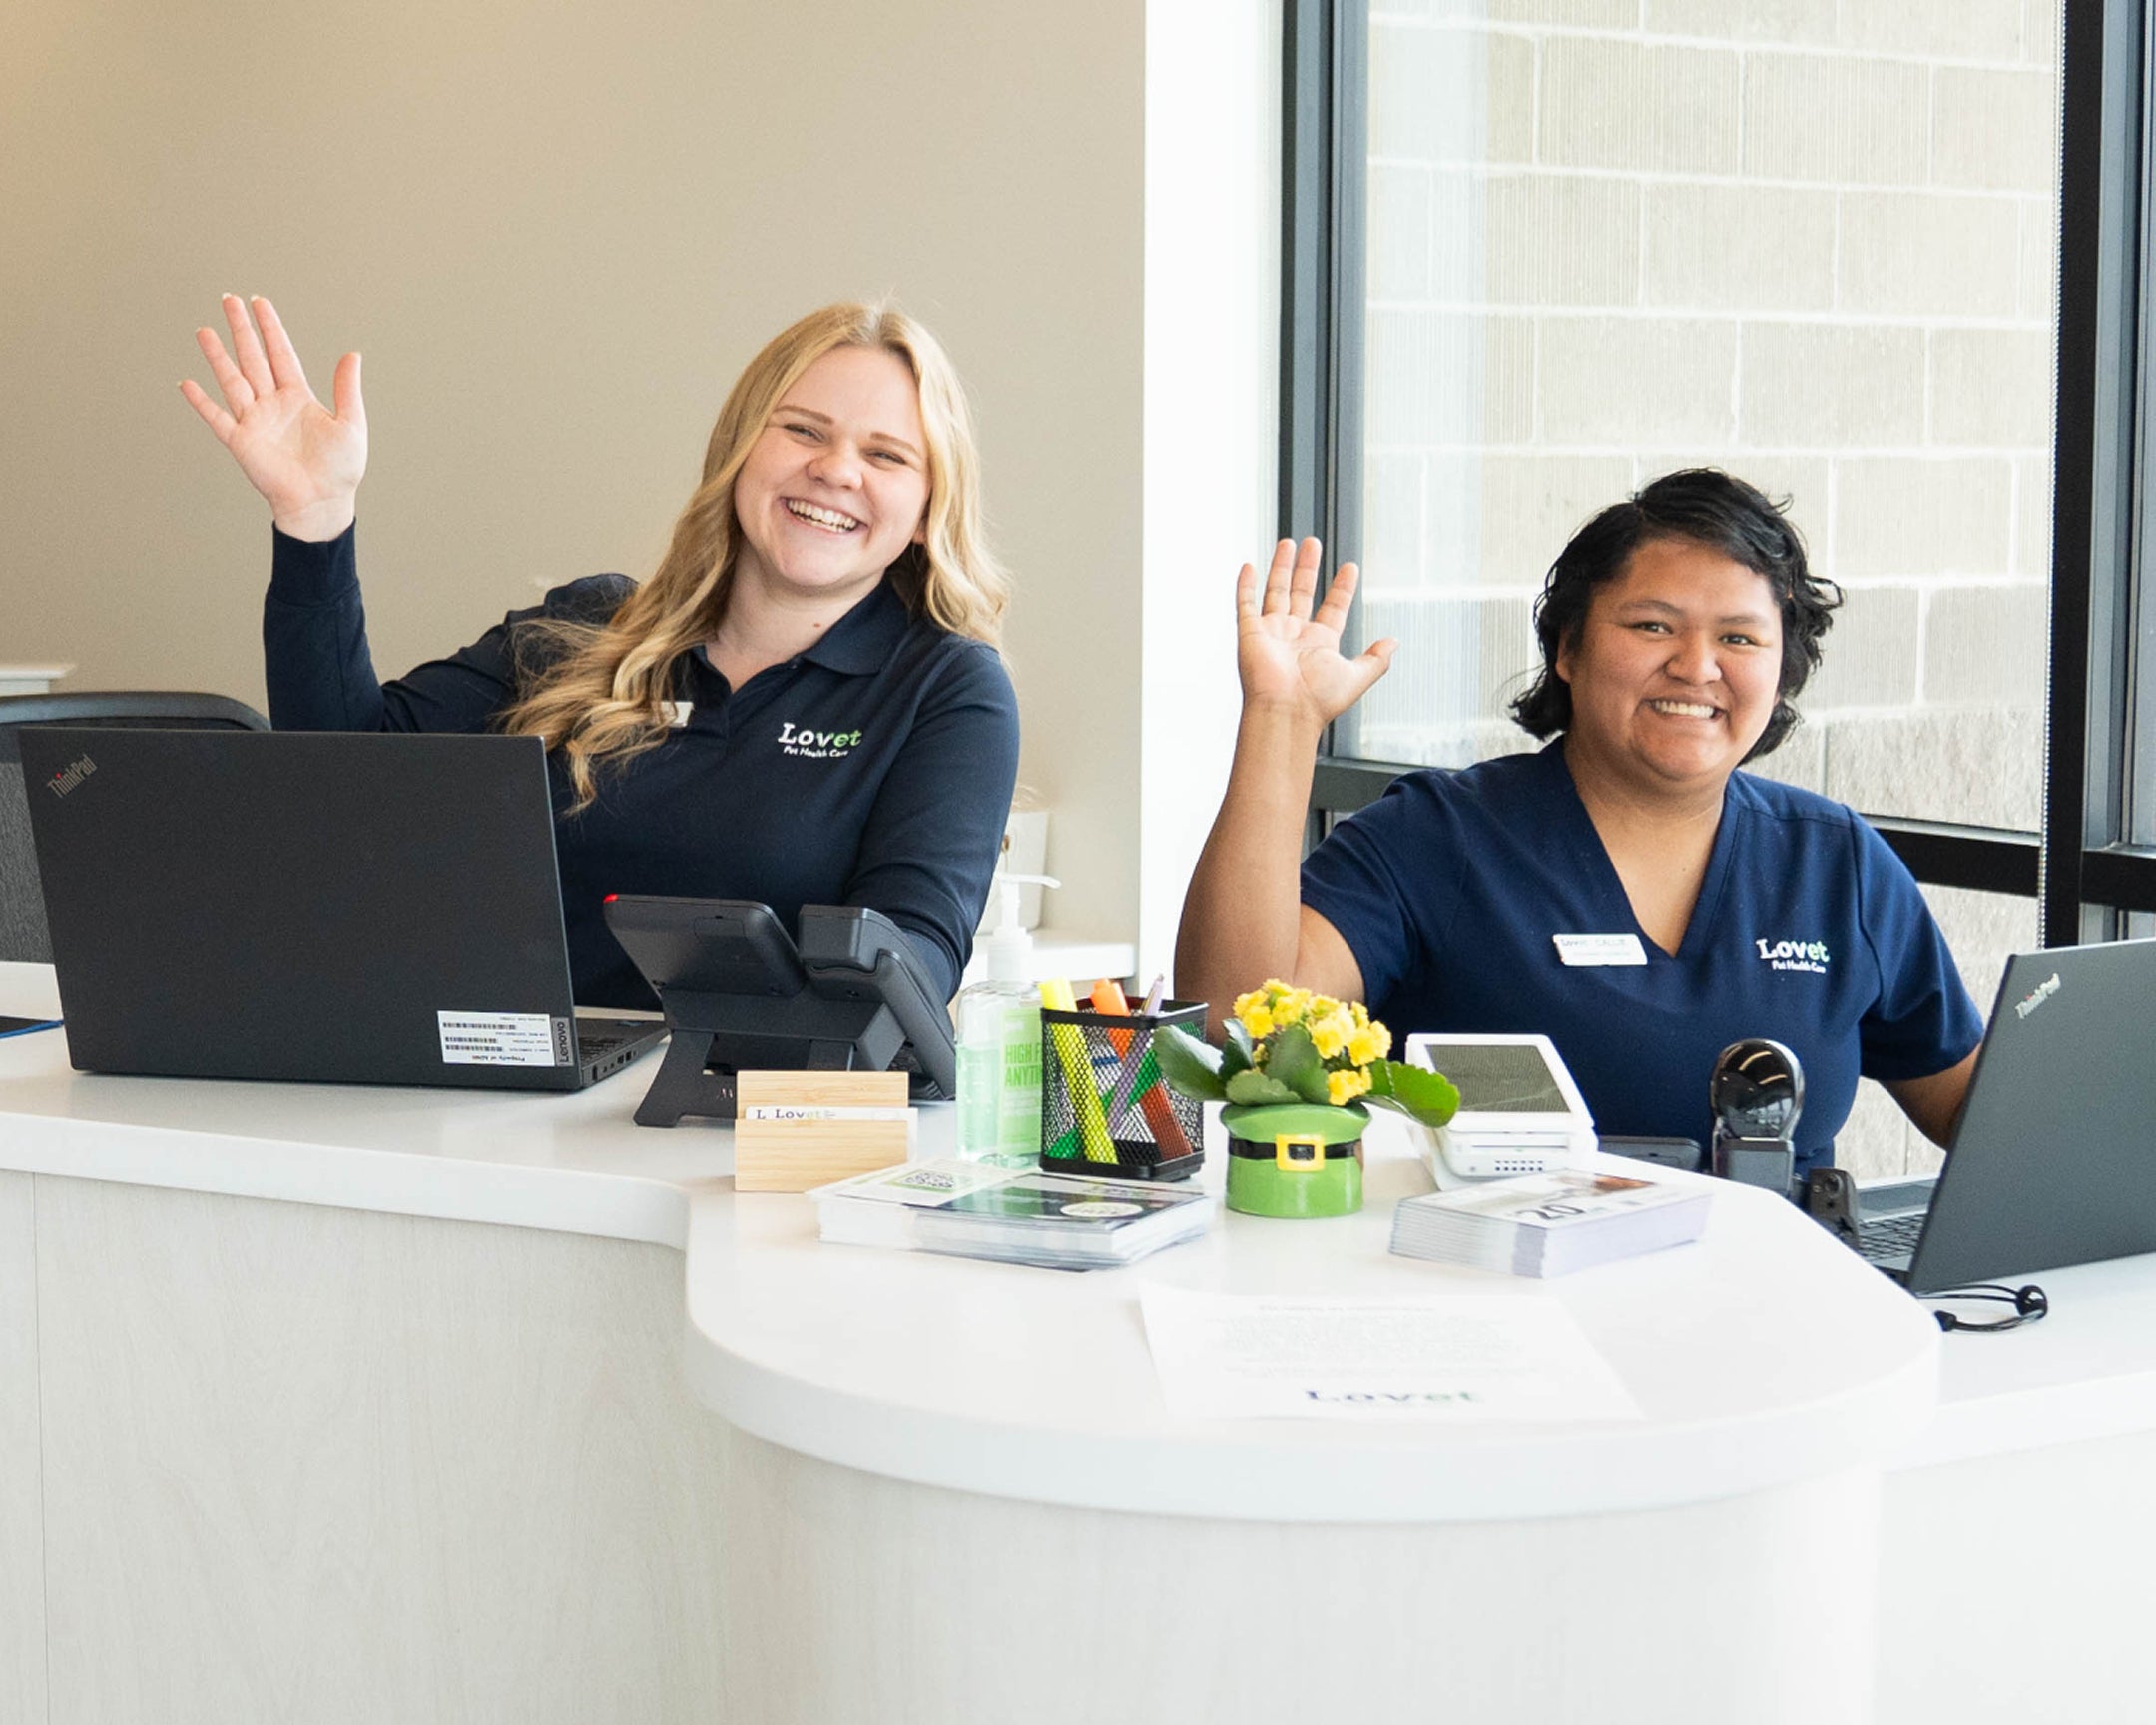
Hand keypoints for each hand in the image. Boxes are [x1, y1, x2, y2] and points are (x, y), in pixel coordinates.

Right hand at [180, 295, 366, 540]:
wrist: (323, 502)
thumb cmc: (340, 469)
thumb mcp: (351, 424)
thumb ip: (347, 389)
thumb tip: (353, 354)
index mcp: (299, 397)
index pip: (281, 354)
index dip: (270, 328)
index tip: (258, 303)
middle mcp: (273, 404)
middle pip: (253, 359)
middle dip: (241, 330)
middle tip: (228, 300)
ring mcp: (255, 421)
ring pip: (232, 380)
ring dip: (217, 356)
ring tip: (204, 331)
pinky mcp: (241, 442)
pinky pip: (217, 418)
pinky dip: (201, 403)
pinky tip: (187, 383)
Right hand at [1236, 538, 1396, 726]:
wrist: (1285, 710)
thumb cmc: (1318, 700)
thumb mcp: (1358, 676)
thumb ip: (1377, 659)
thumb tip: (1394, 643)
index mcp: (1320, 644)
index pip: (1333, 608)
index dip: (1342, 588)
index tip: (1350, 568)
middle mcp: (1295, 636)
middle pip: (1303, 593)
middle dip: (1308, 567)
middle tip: (1313, 544)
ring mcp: (1272, 633)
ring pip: (1276, 591)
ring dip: (1282, 567)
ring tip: (1289, 543)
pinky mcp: (1250, 633)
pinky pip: (1246, 604)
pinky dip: (1245, 585)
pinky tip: (1249, 567)